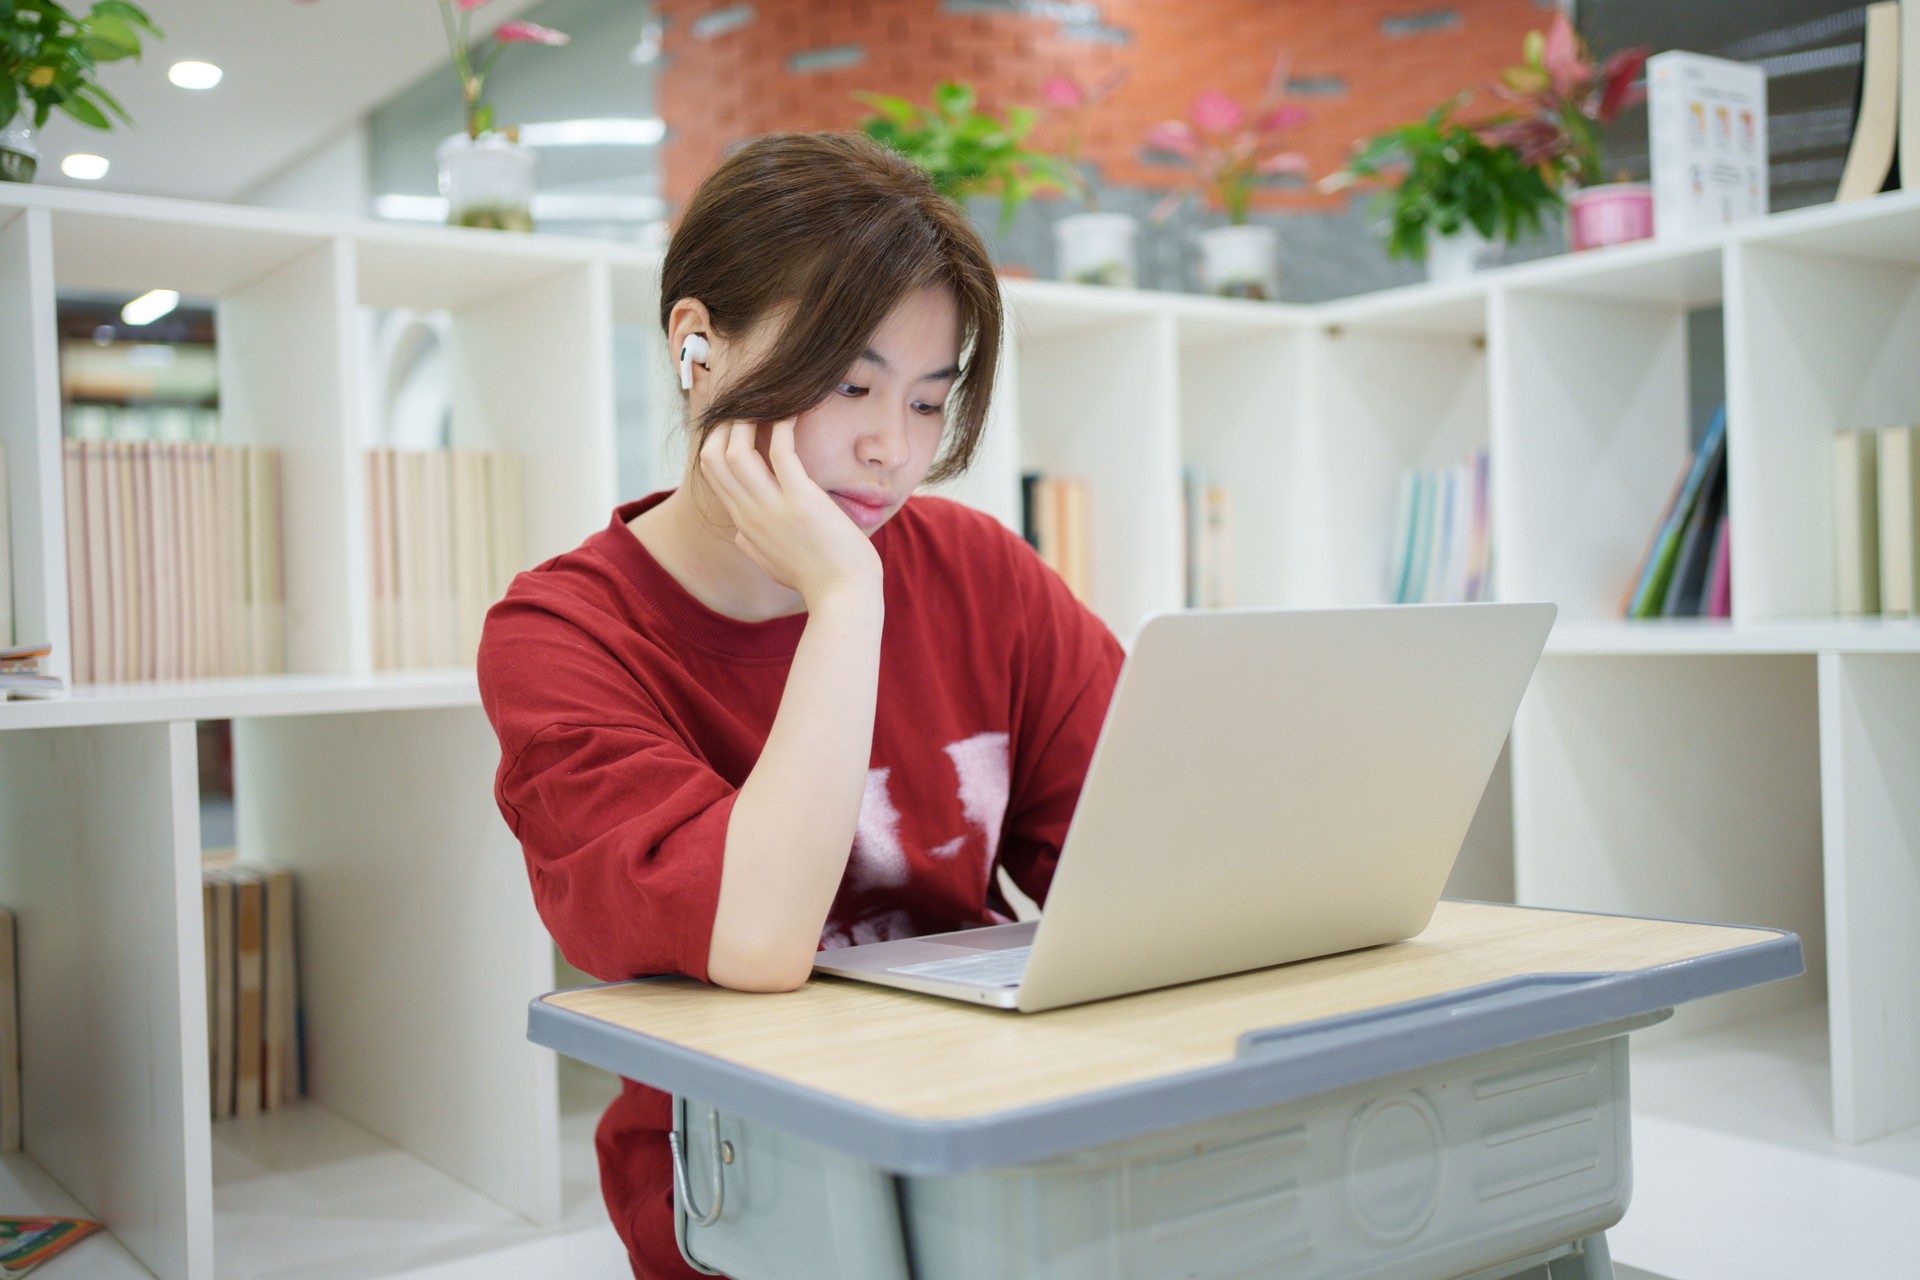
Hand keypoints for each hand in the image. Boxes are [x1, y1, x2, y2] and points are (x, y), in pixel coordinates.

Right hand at [699, 419, 881, 607]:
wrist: (843, 597)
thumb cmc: (815, 580)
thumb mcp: (771, 564)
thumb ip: (750, 545)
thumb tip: (738, 534)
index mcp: (744, 524)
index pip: (713, 472)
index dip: (718, 439)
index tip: (737, 421)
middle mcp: (750, 514)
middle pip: (714, 457)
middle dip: (726, 424)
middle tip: (751, 402)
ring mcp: (773, 508)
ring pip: (737, 452)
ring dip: (748, 419)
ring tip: (769, 398)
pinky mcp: (802, 501)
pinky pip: (781, 451)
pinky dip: (783, 423)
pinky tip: (794, 406)